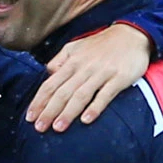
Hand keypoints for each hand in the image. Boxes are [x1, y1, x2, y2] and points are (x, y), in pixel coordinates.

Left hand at [27, 21, 152, 130]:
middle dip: (49, 111)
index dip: (39, 101)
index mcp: (72, 62)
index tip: (29, 117)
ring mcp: (102, 73)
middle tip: (39, 128)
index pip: (50, 84)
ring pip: (81, 94)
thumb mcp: (77, 46)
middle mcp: (84, 68)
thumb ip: (60, 60)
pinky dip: (95, 107)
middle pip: (63, 92)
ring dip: (68, 112)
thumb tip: (47, 73)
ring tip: (58, 128)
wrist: (133, 34)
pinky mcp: (119, 78)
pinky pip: (105, 94)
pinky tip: (86, 120)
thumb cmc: (102, 45)